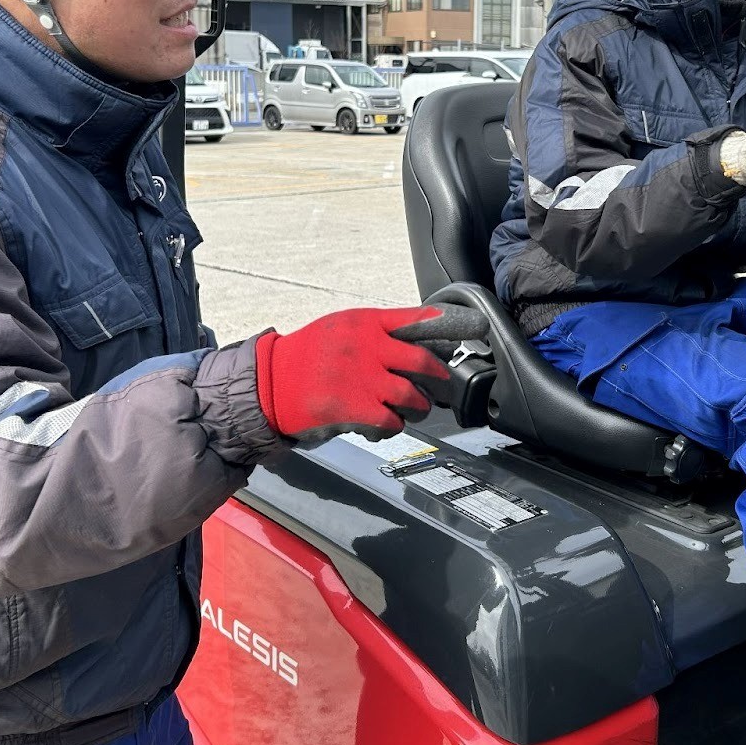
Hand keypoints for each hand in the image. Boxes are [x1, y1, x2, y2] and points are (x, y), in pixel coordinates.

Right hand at [254, 307, 451, 441]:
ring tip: (416, 408)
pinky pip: (391, 420)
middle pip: (422, 362)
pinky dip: (395, 424)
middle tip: (442, 385)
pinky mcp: (353, 407)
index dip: (449, 325)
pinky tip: (388, 423)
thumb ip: (375, 332)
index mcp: (365, 322)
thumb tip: (413, 340)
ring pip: (411, 395)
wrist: (269, 382)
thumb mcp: (340, 328)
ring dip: (419, 406)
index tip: (476, 329)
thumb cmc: (305, 356)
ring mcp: (361, 378)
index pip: (415, 320)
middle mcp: (366, 346)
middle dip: (440, 377)